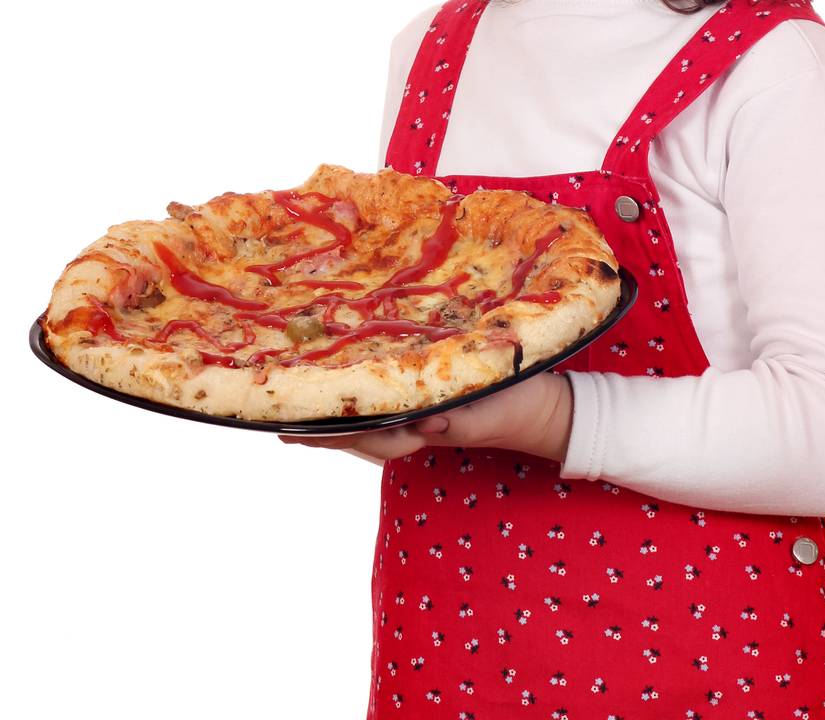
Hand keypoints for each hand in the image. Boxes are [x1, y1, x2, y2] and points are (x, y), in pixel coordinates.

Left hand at [279, 370, 573, 463]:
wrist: (545, 407)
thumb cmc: (518, 408)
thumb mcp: (492, 414)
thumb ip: (462, 421)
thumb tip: (424, 424)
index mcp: (426, 426)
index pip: (371, 435)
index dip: (333, 434)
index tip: (296, 432)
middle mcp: (417, 422)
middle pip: (360, 432)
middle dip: (322, 431)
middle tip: (280, 428)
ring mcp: (423, 412)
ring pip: (372, 420)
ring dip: (339, 417)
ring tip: (301, 413)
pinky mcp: (434, 395)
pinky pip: (392, 400)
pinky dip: (368, 398)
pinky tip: (353, 389)